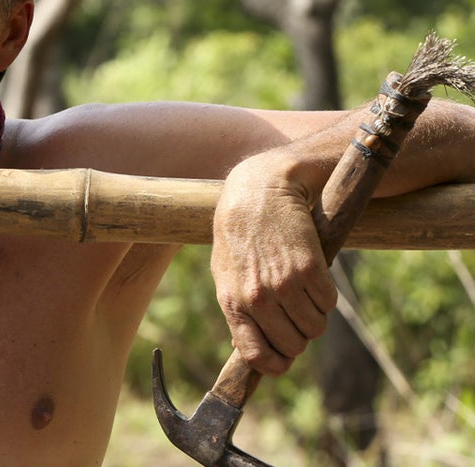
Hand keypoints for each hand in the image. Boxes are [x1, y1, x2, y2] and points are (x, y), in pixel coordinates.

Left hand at [210, 155, 336, 375]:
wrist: (259, 191)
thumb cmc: (239, 233)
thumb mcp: (225, 271)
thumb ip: (235, 309)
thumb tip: (244, 348)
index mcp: (233, 302)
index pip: (257, 356)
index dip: (276, 364)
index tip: (285, 358)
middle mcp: (258, 298)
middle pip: (293, 345)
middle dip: (299, 336)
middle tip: (296, 314)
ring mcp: (284, 285)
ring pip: (315, 327)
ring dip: (315, 315)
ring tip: (303, 291)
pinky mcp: (310, 269)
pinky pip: (329, 304)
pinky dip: (326, 296)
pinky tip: (314, 277)